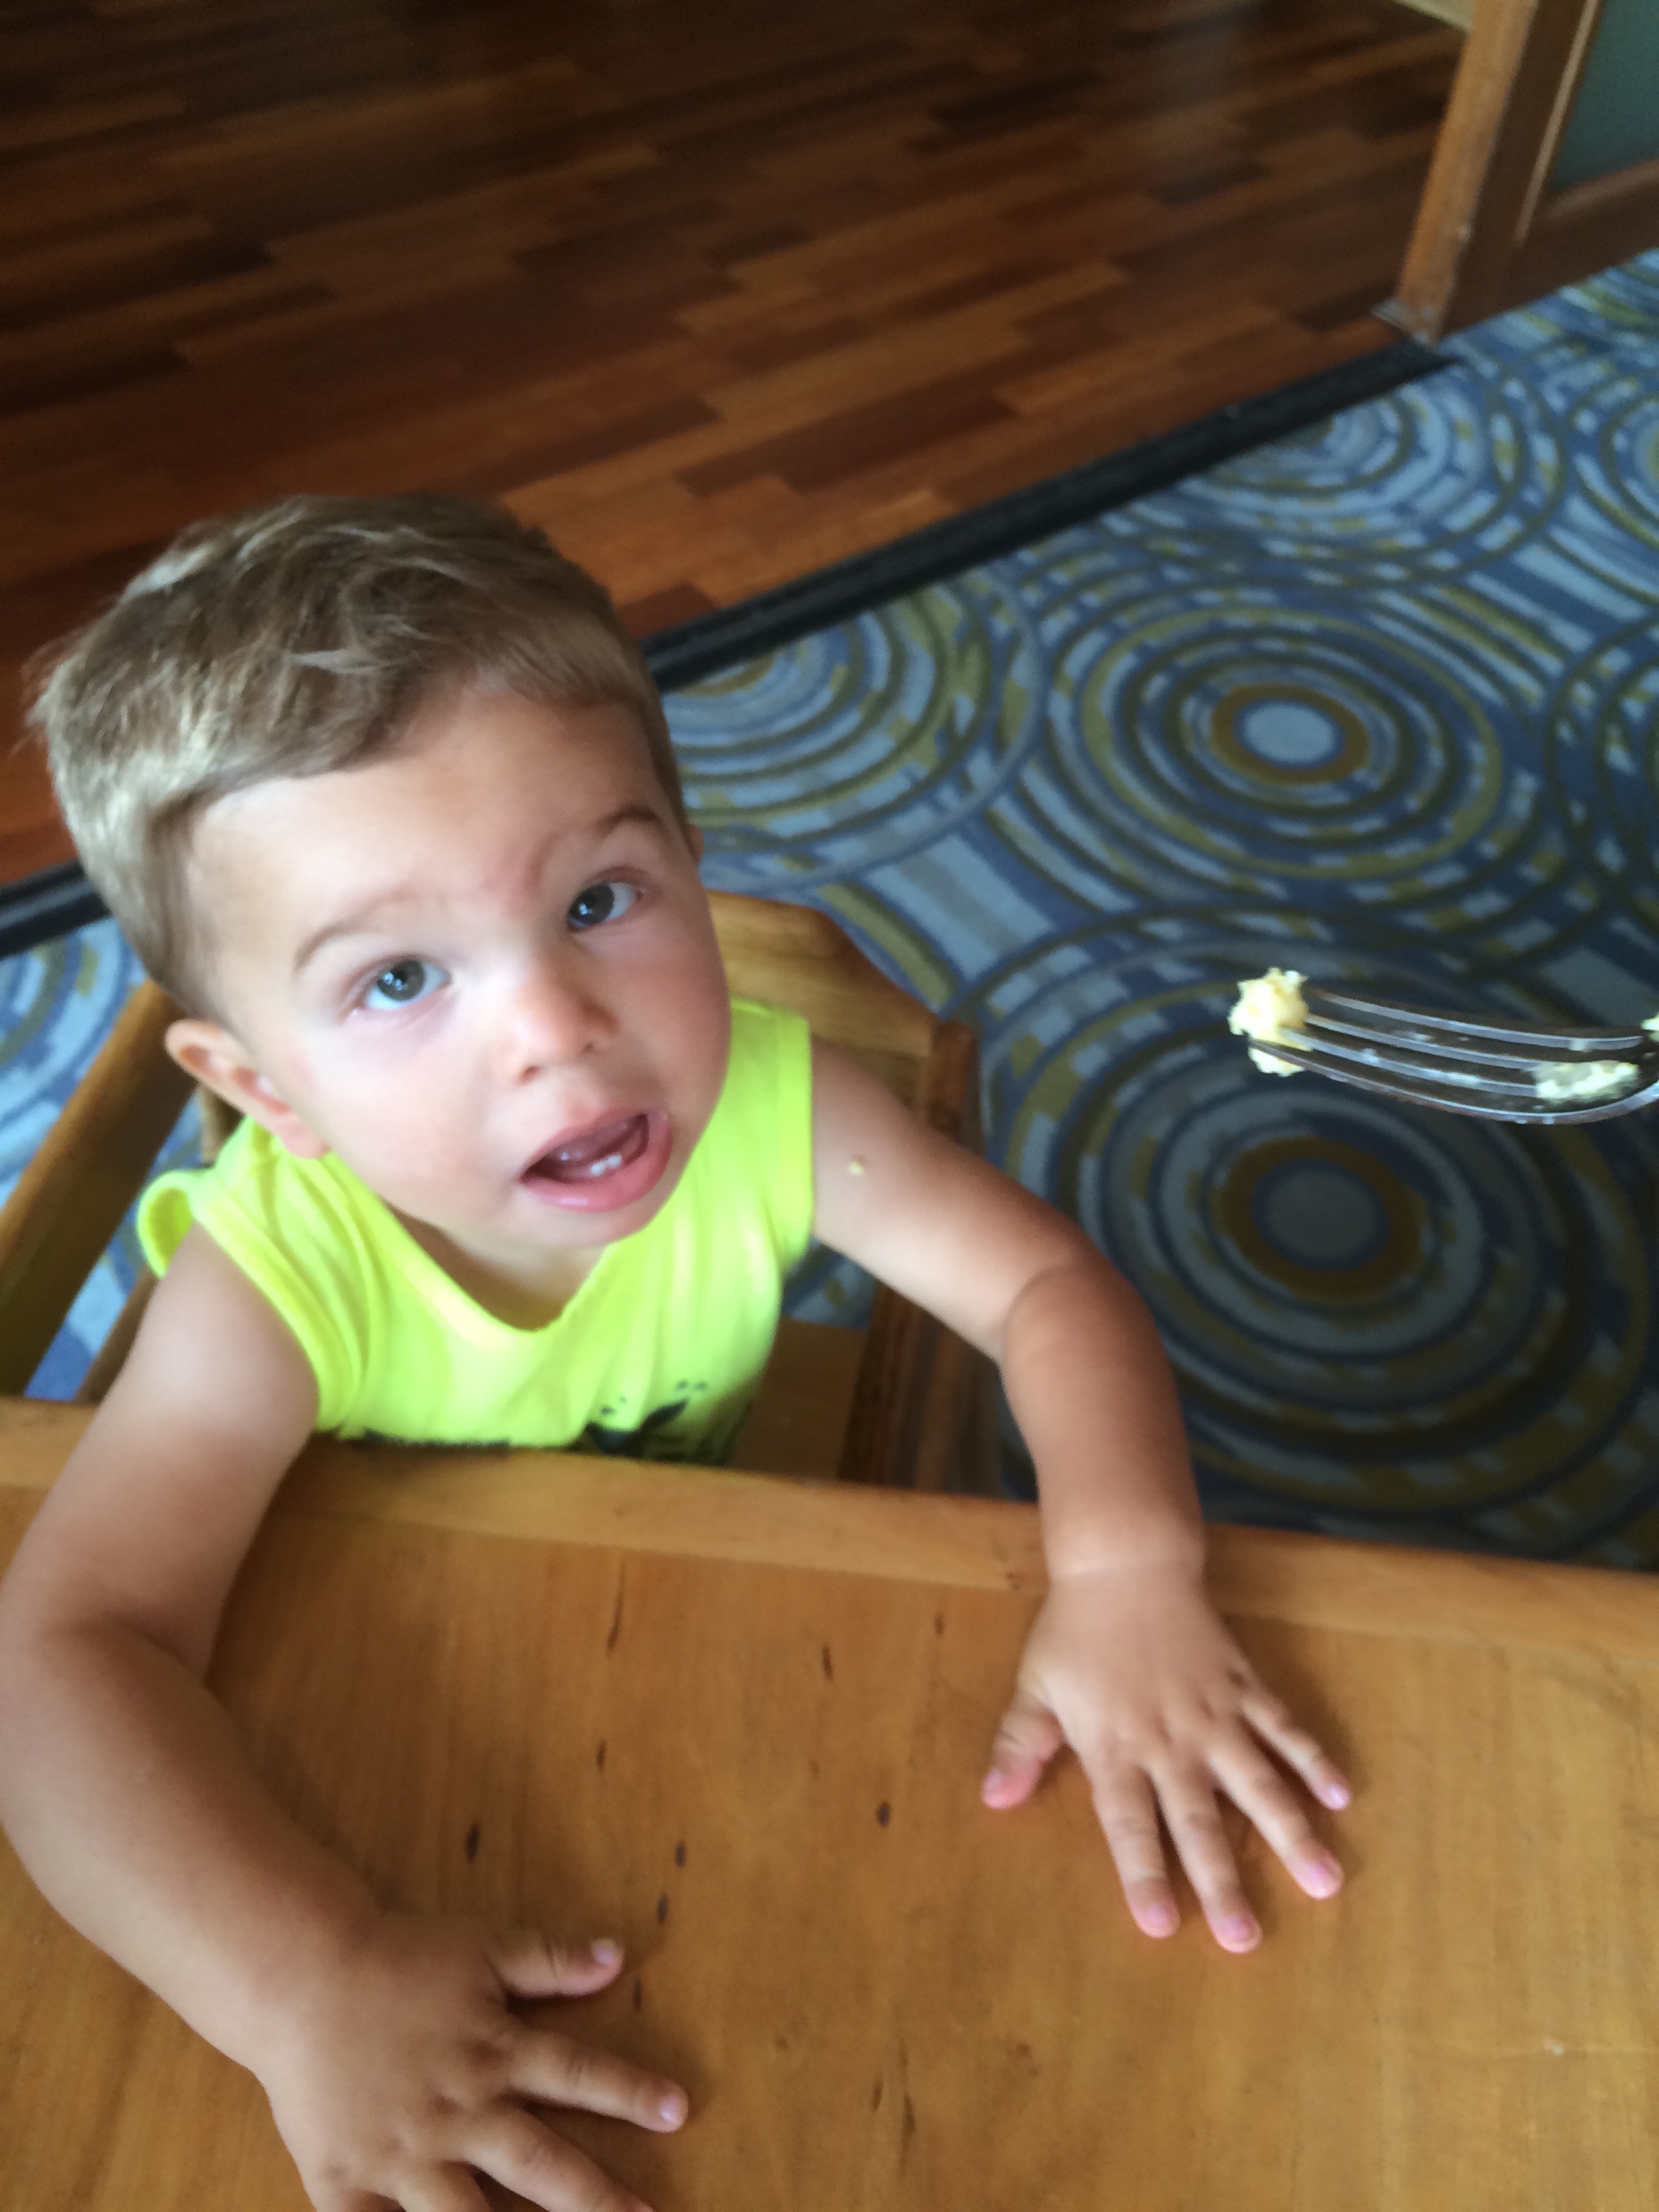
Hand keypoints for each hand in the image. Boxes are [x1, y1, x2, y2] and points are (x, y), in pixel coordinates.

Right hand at [258, 1911, 686, 2211]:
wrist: (300, 1976)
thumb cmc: (399, 1960)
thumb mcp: (482, 1949)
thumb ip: (550, 1959)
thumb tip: (619, 1957)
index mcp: (494, 2053)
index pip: (577, 2075)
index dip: (629, 2093)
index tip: (679, 2111)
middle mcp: (458, 2111)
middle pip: (538, 2164)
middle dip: (595, 2199)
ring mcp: (404, 2155)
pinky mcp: (348, 2183)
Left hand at [981, 1560, 1348, 1951]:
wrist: (1125, 1563)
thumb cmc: (1075, 1631)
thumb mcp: (1035, 1688)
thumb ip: (1019, 1747)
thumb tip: (993, 1801)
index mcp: (1115, 1748)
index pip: (1128, 1824)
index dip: (1143, 1874)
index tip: (1160, 1926)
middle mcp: (1169, 1741)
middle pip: (1198, 1822)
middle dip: (1222, 1882)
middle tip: (1246, 1939)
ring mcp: (1214, 1714)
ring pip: (1258, 1782)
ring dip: (1291, 1833)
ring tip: (1325, 1881)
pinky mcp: (1244, 1685)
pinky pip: (1284, 1727)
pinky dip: (1313, 1759)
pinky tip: (1341, 1796)